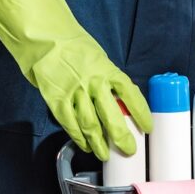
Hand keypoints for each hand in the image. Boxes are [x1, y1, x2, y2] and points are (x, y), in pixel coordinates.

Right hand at [0, 0, 151, 160]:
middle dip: (122, 137)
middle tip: (129, 150)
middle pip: (112, 117)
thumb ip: (110, 80)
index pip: (131, 95)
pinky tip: (85, 145)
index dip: (142, 114)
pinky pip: (70, 124)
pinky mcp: (57, 100)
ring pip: (90, 125)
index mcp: (108, 71)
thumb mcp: (100, 59)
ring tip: (105, 154)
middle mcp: (93, 83)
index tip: (147, 127)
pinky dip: (78, 137)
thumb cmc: (75, 48)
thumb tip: (122, 102)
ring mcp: (74, 93)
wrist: (46, 40)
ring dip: (99, 143)